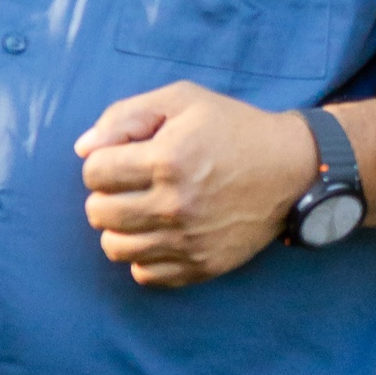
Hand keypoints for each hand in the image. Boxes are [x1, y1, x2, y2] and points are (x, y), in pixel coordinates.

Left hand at [75, 83, 320, 285]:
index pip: (94, 173)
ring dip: (120, 227)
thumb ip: (126, 116)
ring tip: (142, 209)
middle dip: (106, 194)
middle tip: (132, 184)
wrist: (292, 168)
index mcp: (167, 159)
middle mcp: (174, 205)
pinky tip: (160, 233)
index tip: (125, 156)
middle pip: (98, 212)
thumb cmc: (233, 127)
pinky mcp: (201, 266)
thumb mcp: (182, 100)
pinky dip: (144, 256)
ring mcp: (188, 241)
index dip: (103, 160)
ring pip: (114, 247)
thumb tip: (83, 149)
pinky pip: (144, 274)